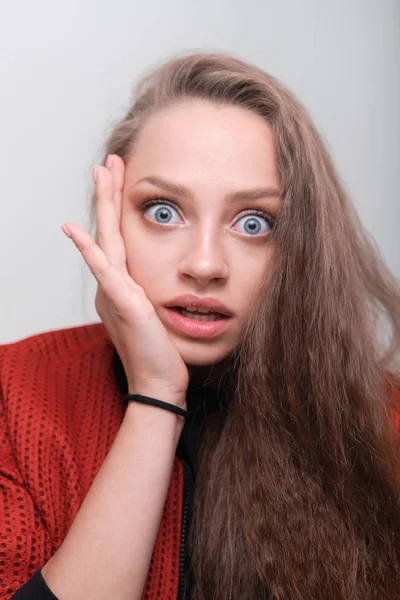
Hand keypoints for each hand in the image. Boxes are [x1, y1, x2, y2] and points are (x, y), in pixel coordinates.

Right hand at [61, 155, 188, 407]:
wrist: (161, 383)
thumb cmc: (162, 352)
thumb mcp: (158, 314)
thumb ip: (151, 294)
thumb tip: (157, 283)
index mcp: (122, 285)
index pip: (118, 239)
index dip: (117, 208)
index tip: (121, 179)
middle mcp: (113, 285)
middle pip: (109, 231)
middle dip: (108, 195)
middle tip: (108, 162)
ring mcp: (114, 293)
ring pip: (105, 241)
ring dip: (102, 206)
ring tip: (100, 173)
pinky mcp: (123, 305)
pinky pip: (104, 272)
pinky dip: (89, 250)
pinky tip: (75, 228)